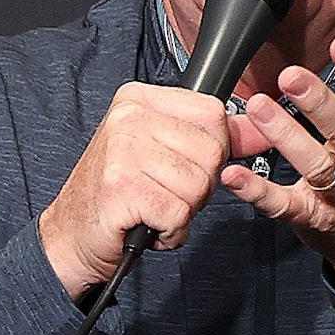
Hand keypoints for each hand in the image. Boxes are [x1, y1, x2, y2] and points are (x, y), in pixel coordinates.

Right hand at [39, 80, 252, 297]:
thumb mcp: (166, 152)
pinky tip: (147, 225)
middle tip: (164, 193)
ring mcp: (122, 150)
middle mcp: (129, 117)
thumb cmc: (120, 193)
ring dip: (184, 211)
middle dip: (200, 187)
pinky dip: (171, 232)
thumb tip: (263, 130)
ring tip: (152, 208)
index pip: (214, 114)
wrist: (72, 235)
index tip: (183, 166)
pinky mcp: (121, 187)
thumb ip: (215, 137)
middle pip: (212, 152)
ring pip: (199, 186)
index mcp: (141, 99)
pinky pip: (178, 214)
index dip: (214, 151)